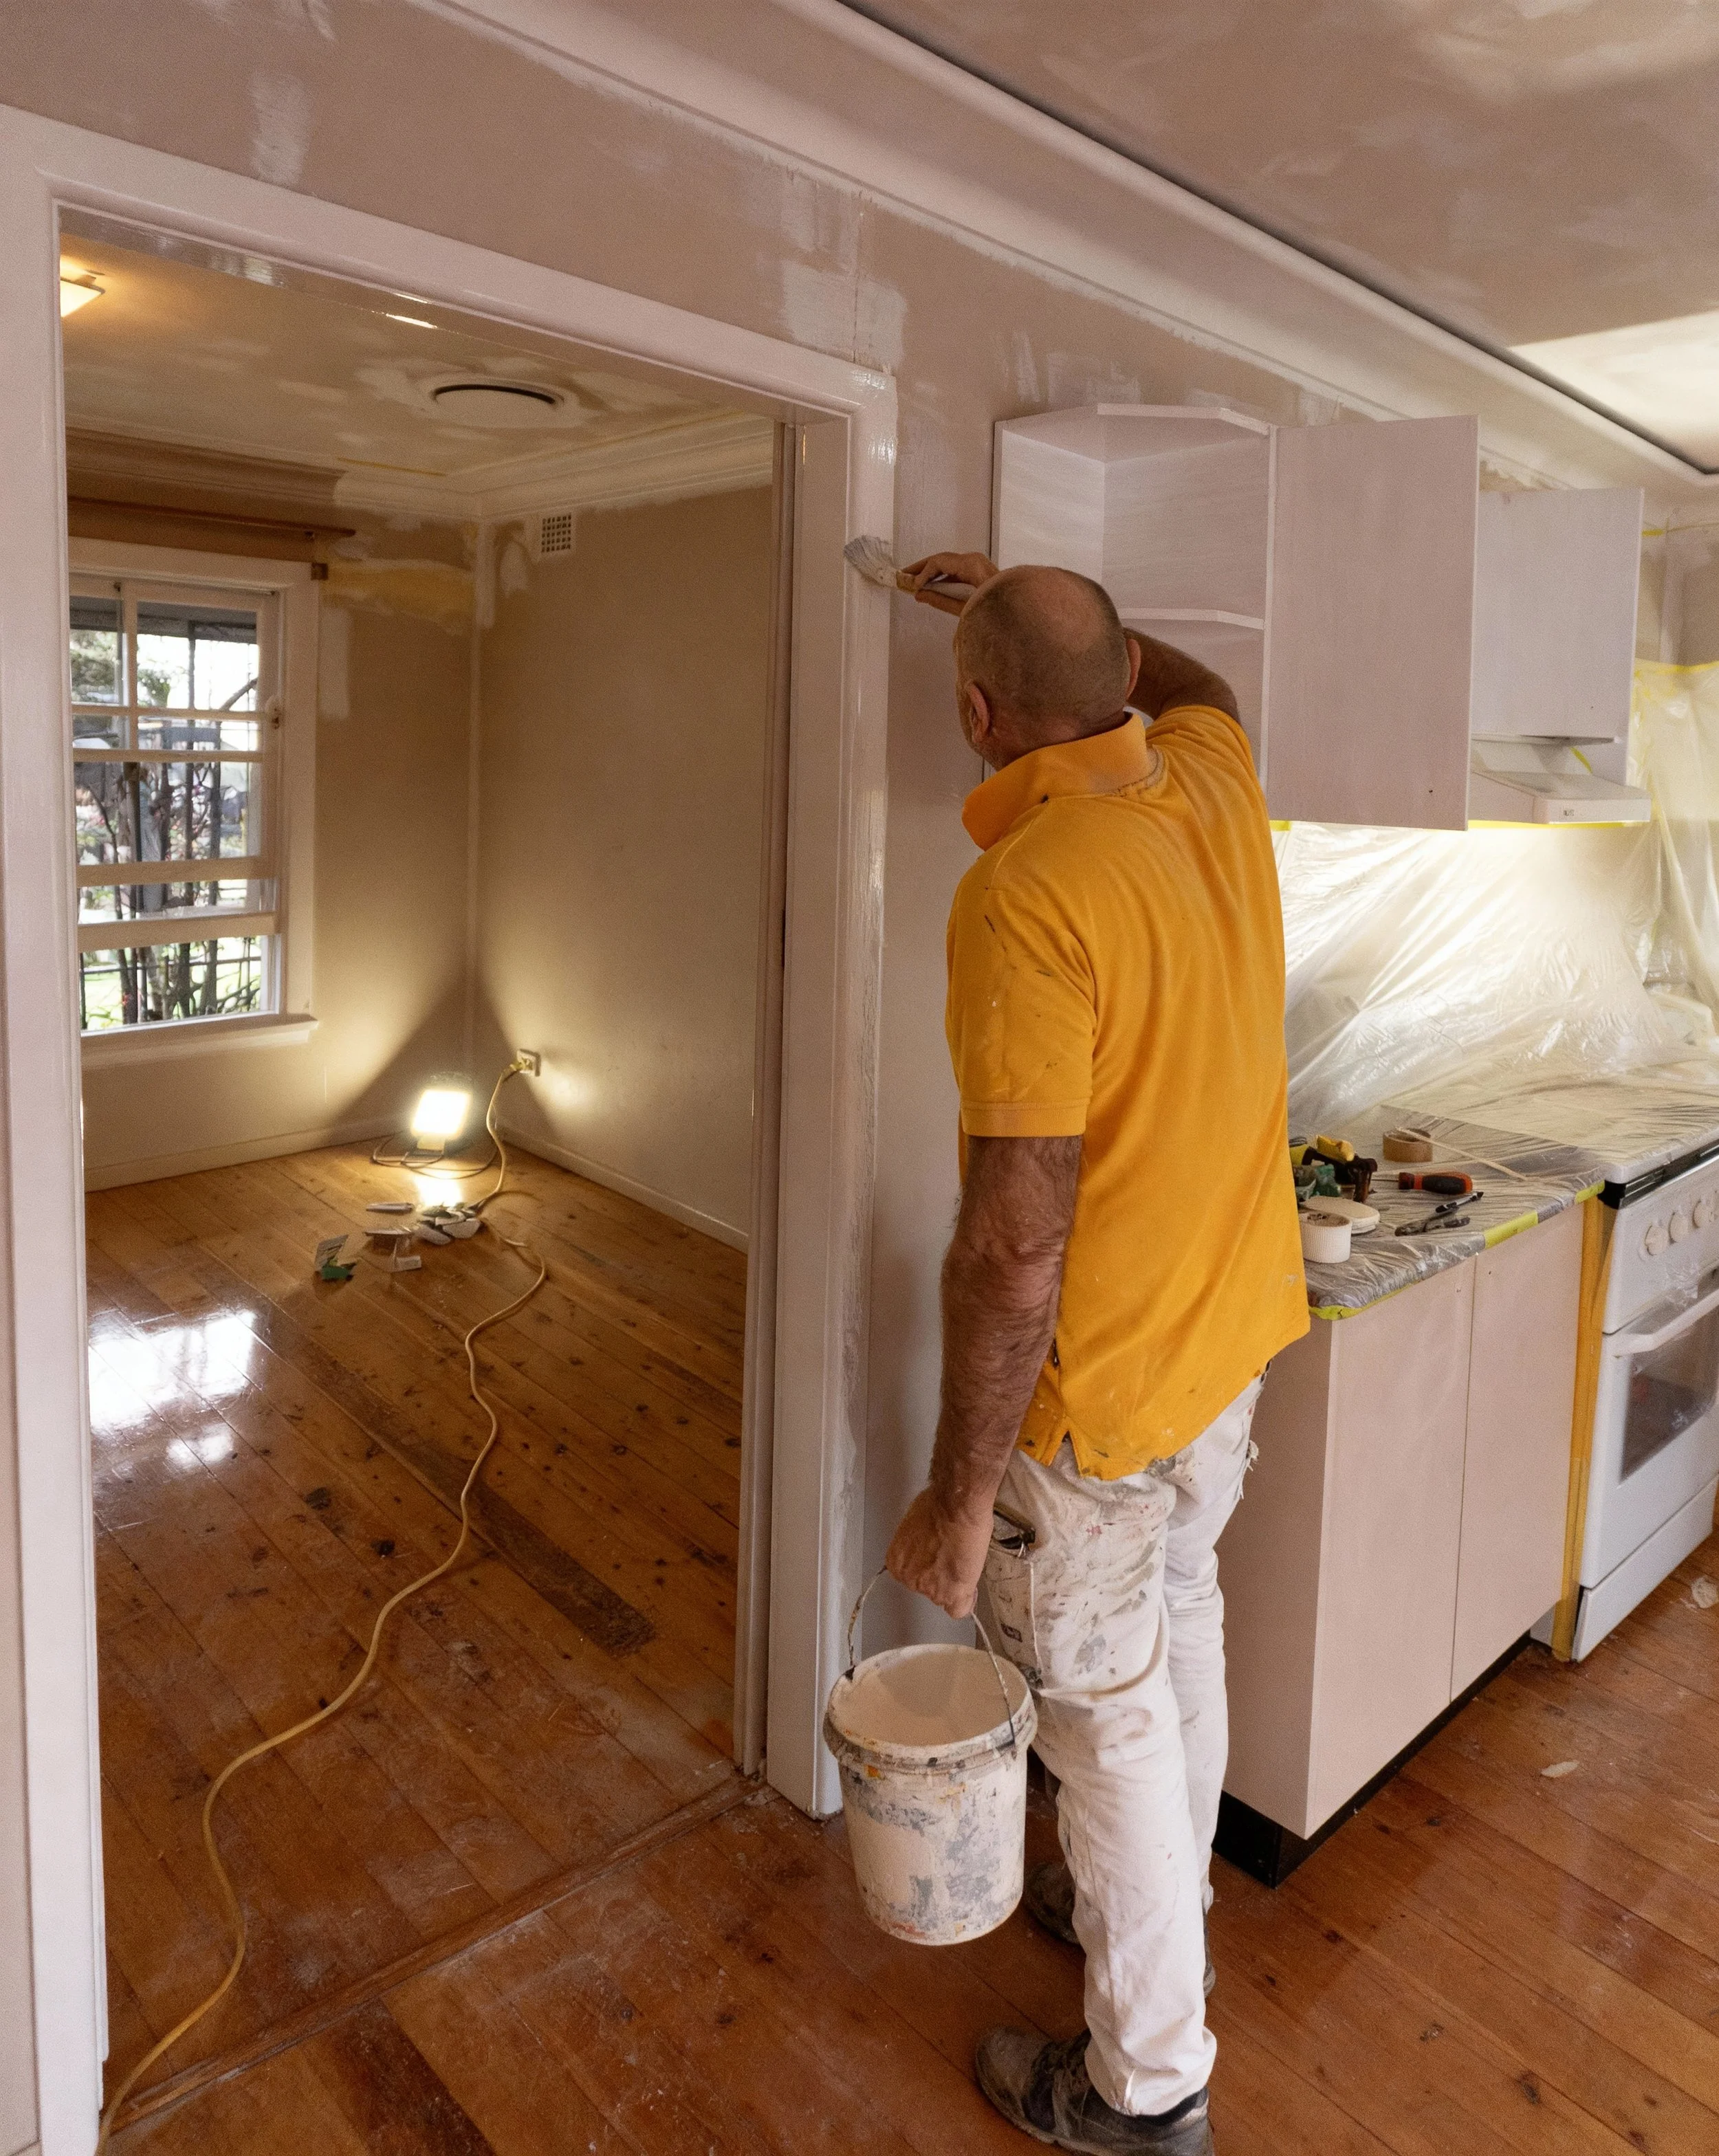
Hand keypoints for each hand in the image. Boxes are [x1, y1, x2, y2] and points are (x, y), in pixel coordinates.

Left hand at [884, 1485, 993, 1619]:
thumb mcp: (917, 1523)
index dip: (929, 1564)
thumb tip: (928, 1542)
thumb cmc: (938, 1506)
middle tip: (953, 1556)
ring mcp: (931, 1589)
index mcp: (897, 1562)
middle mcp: (909, 1579)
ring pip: (944, 1596)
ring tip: (965, 1559)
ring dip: (954, 1582)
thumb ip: (919, 1542)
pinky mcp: (953, 1593)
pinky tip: (970, 1590)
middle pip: (927, 1587)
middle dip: (940, 1574)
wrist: (957, 1507)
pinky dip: (966, 1601)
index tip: (938, 1557)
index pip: (913, 1574)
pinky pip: (959, 1609)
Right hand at [900, 550, 997, 617]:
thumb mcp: (964, 608)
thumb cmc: (994, 611)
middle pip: (941, 559)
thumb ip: (940, 600)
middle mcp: (974, 559)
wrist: (1016, 611)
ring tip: (914, 579)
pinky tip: (931, 584)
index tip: (912, 585)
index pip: (939, 562)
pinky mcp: (978, 570)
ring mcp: (977, 563)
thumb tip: (919, 594)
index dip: (923, 573)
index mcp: (971, 565)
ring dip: (931, 571)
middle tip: (903, 575)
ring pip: (947, 562)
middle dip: (922, 568)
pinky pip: (955, 569)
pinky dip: (942, 575)